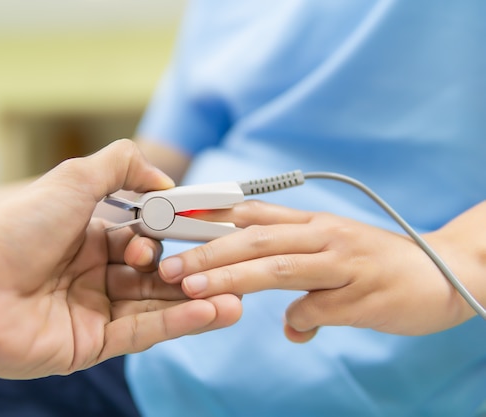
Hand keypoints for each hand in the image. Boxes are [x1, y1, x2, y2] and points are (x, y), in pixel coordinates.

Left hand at [0, 139, 241, 378]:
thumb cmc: (16, 228)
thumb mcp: (74, 179)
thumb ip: (121, 165)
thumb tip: (164, 180)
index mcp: (89, 237)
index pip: (146, 236)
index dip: (173, 234)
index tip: (203, 230)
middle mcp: (93, 275)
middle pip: (155, 274)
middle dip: (192, 271)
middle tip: (228, 267)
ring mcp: (93, 312)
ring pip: (156, 305)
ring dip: (197, 300)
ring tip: (237, 297)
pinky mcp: (90, 346)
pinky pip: (142, 333)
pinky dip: (178, 322)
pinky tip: (211, 311)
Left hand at [158, 200, 484, 341]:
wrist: (448, 272)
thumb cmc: (382, 264)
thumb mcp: (334, 252)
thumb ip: (300, 274)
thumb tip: (286, 318)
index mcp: (311, 223)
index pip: (251, 211)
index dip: (209, 214)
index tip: (171, 221)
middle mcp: (323, 235)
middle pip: (254, 236)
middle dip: (206, 249)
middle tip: (167, 264)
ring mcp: (342, 263)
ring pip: (276, 264)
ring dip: (231, 275)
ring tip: (190, 287)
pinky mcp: (362, 294)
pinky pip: (319, 308)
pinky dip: (301, 319)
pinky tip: (295, 330)